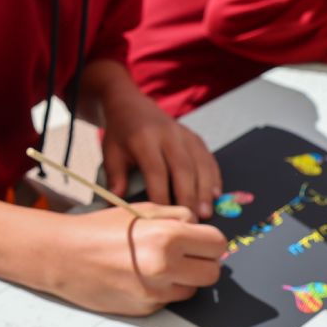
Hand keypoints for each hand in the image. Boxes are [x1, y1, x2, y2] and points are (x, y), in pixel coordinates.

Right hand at [48, 203, 225, 315]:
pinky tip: (141, 276)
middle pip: (213, 272)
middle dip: (203, 262)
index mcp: (168, 237)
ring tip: (160, 265)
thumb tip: (200, 227)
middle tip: (187, 254)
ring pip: (193, 289)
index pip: (217, 244)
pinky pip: (169, 300)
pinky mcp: (146, 309)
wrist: (63, 256)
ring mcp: (156, 293)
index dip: (210, 241)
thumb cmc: (98, 229)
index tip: (201, 240)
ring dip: (184, 278)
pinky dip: (163, 290)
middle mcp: (166, 268)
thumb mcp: (141, 209)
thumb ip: (177, 216)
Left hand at [100, 88, 220, 218]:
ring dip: (205, 190)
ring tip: (206, 213)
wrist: (131, 105)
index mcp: (144, 138)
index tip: (164, 217)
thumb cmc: (120, 134)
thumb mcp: (110, 153)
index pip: (156, 170)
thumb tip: (116, 205)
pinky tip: (216, 195)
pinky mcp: (195, 137)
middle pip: (183, 168)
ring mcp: (184, 134)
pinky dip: (213, 177)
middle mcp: (168, 134)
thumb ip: (115, 178)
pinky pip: (208, 158)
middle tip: (192, 221)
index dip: (161, 194)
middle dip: (189, 197)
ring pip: (200, 164)